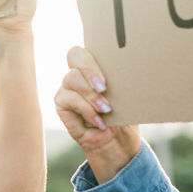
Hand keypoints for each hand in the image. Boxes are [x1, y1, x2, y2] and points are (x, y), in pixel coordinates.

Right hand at [54, 45, 140, 183]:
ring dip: (91, 95)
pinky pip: (69, 99)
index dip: (91, 57)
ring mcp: (67, 87)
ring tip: (106, 109)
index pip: (84, 49)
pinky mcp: (61, 104)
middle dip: (90, 71)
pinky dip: (86, 110)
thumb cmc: (124, 115)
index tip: (106, 74)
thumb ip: (120, 80)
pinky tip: (99, 121)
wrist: (118, 142)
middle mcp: (78, 73)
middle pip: (74, 56)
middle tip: (104, 88)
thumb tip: (131, 67)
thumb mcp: (126, 94)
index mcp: (94, 66)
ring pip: (71, 78)